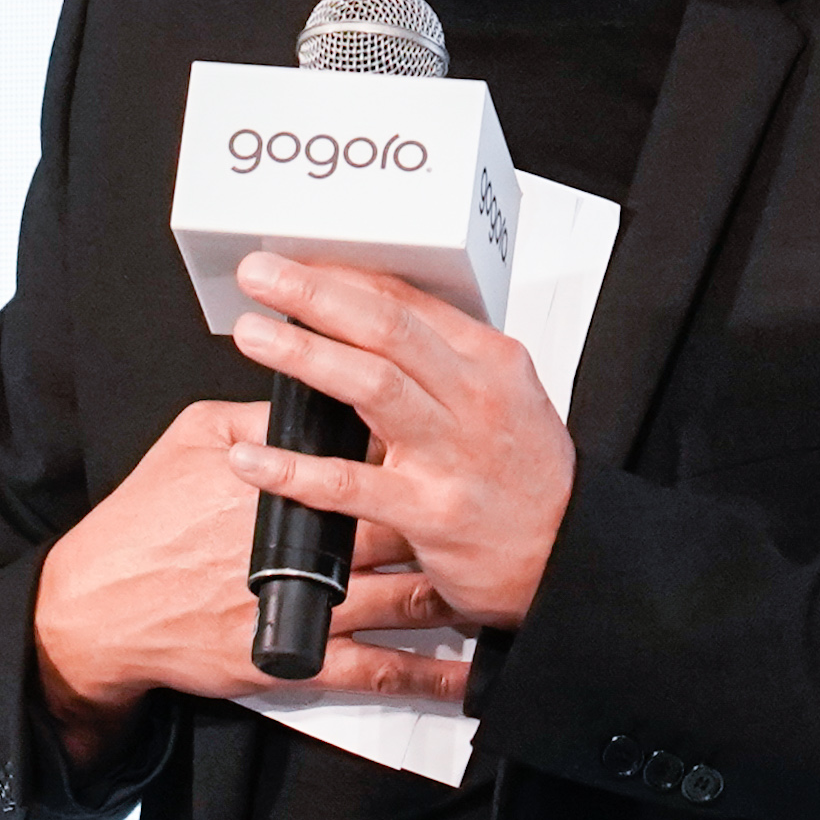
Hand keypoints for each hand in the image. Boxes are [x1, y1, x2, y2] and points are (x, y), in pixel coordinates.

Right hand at [28, 395, 466, 763]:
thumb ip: (260, 413)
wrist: (101, 607)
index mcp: (291, 481)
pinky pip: (383, 672)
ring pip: (411, 595)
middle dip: (455, 515)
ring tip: (499, 579)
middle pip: (410, 522)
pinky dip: (431, 675)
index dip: (423, 445)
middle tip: (498, 506)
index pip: (378, 453)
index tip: (456, 435)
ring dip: (459, 588)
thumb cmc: (144, 521)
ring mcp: (311, 607)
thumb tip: (312, 390)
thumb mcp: (193, 438)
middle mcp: (312, 544)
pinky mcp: (301, 662)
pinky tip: (467, 674)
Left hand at [220, 251, 579, 634]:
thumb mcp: (505, 396)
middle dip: (316, 295)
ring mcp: (452, 454)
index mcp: (490, 361)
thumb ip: (445, 359)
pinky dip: (293, 469)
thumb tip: (371, 320)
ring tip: (254, 337)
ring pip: (371, 386)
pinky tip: (252, 456)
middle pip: (386, 328)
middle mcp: (474, 398)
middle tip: (261, 275)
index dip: (342, 276)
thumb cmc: (529, 477)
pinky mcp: (430, 512)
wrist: (566, 556)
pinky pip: (349, 484)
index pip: (408, 301)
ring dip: (305, 355)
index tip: (295, 263)